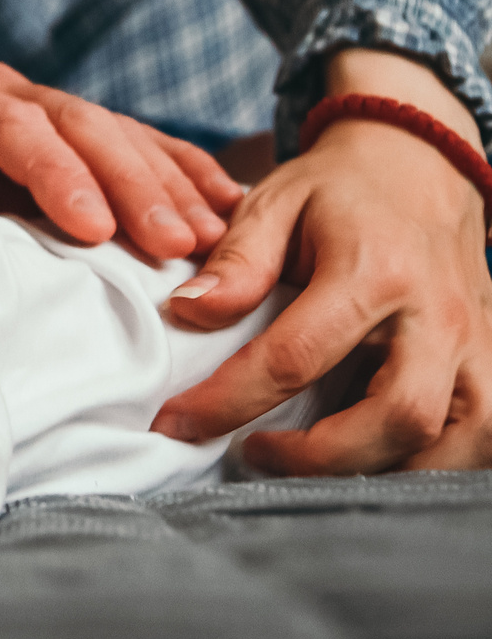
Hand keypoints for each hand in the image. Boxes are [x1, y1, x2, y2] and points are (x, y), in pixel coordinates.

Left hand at [0, 62, 241, 258]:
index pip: (10, 127)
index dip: (56, 174)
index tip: (95, 229)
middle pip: (76, 123)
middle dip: (131, 185)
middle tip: (174, 244)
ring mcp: (38, 98)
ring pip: (116, 129)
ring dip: (169, 184)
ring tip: (211, 237)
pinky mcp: (70, 121)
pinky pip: (138, 137)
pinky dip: (183, 170)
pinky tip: (227, 202)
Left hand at [151, 65, 490, 470]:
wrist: (422, 167)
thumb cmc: (341, 189)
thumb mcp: (275, 202)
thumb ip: (236, 261)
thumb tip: (187, 313)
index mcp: (375, 272)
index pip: (296, 357)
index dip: (229, 400)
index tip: (177, 423)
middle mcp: (438, 316)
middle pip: (400, 417)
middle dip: (321, 457)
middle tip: (254, 453)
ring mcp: (477, 345)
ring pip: (456, 443)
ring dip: (384, 471)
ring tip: (313, 465)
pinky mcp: (491, 364)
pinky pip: (483, 439)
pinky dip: (433, 465)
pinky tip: (373, 458)